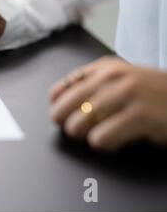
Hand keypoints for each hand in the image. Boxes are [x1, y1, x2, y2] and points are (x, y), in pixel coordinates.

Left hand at [49, 56, 166, 150]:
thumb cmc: (154, 94)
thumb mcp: (123, 80)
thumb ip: (94, 85)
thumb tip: (57, 102)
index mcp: (106, 67)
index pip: (66, 85)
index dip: (57, 103)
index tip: (58, 112)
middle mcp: (114, 77)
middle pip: (67, 104)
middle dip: (64, 121)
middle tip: (72, 130)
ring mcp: (127, 95)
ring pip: (79, 122)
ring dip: (81, 134)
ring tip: (94, 136)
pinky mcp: (140, 116)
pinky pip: (101, 137)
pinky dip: (102, 144)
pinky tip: (113, 141)